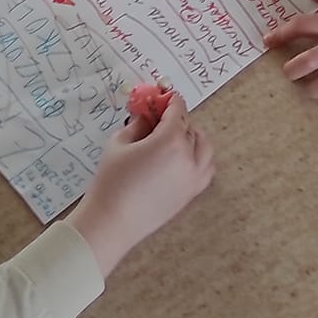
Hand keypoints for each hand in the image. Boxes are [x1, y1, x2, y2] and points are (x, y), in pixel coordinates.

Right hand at [68, 94, 214, 276]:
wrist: (111, 223)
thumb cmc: (111, 181)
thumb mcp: (120, 141)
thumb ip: (139, 123)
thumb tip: (148, 113)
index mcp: (171, 141)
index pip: (177, 111)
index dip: (169, 100)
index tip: (163, 94)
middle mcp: (188, 158)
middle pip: (190, 127)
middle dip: (176, 119)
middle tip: (158, 119)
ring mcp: (193, 178)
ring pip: (204, 147)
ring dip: (192, 137)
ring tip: (172, 138)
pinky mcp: (191, 195)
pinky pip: (206, 168)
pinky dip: (200, 158)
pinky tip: (183, 157)